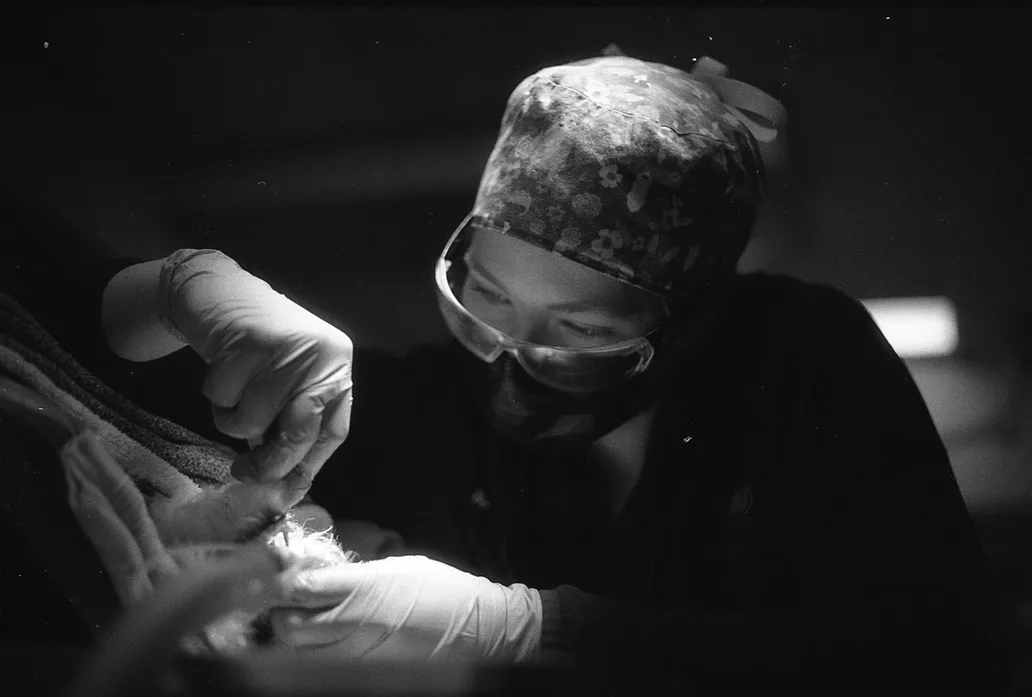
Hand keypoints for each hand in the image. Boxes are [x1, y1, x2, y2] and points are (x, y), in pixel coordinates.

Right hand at [159, 250, 352, 497]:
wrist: (215, 292)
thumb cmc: (254, 351)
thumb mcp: (286, 384)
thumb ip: (292, 426)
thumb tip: (289, 489)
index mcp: (338, 367)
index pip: (334, 432)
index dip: (308, 466)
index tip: (285, 491)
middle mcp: (323, 355)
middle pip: (298, 433)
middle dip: (268, 462)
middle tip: (243, 473)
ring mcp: (288, 347)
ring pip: (252, 422)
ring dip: (231, 418)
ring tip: (232, 391)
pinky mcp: (249, 340)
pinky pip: (224, 399)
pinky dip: (214, 395)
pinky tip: (220, 368)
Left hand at [269, 555, 541, 663]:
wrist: (473, 629)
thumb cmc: (439, 589)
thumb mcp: (395, 567)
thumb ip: (353, 573)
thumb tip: (318, 573)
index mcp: (362, 589)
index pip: (303, 587)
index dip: (286, 578)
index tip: (284, 571)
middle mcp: (352, 624)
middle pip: (289, 625)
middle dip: (281, 610)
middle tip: (290, 598)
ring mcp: (354, 654)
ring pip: (299, 650)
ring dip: (294, 633)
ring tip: (305, 617)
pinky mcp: (362, 671)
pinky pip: (321, 662)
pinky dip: (313, 650)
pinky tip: (324, 636)